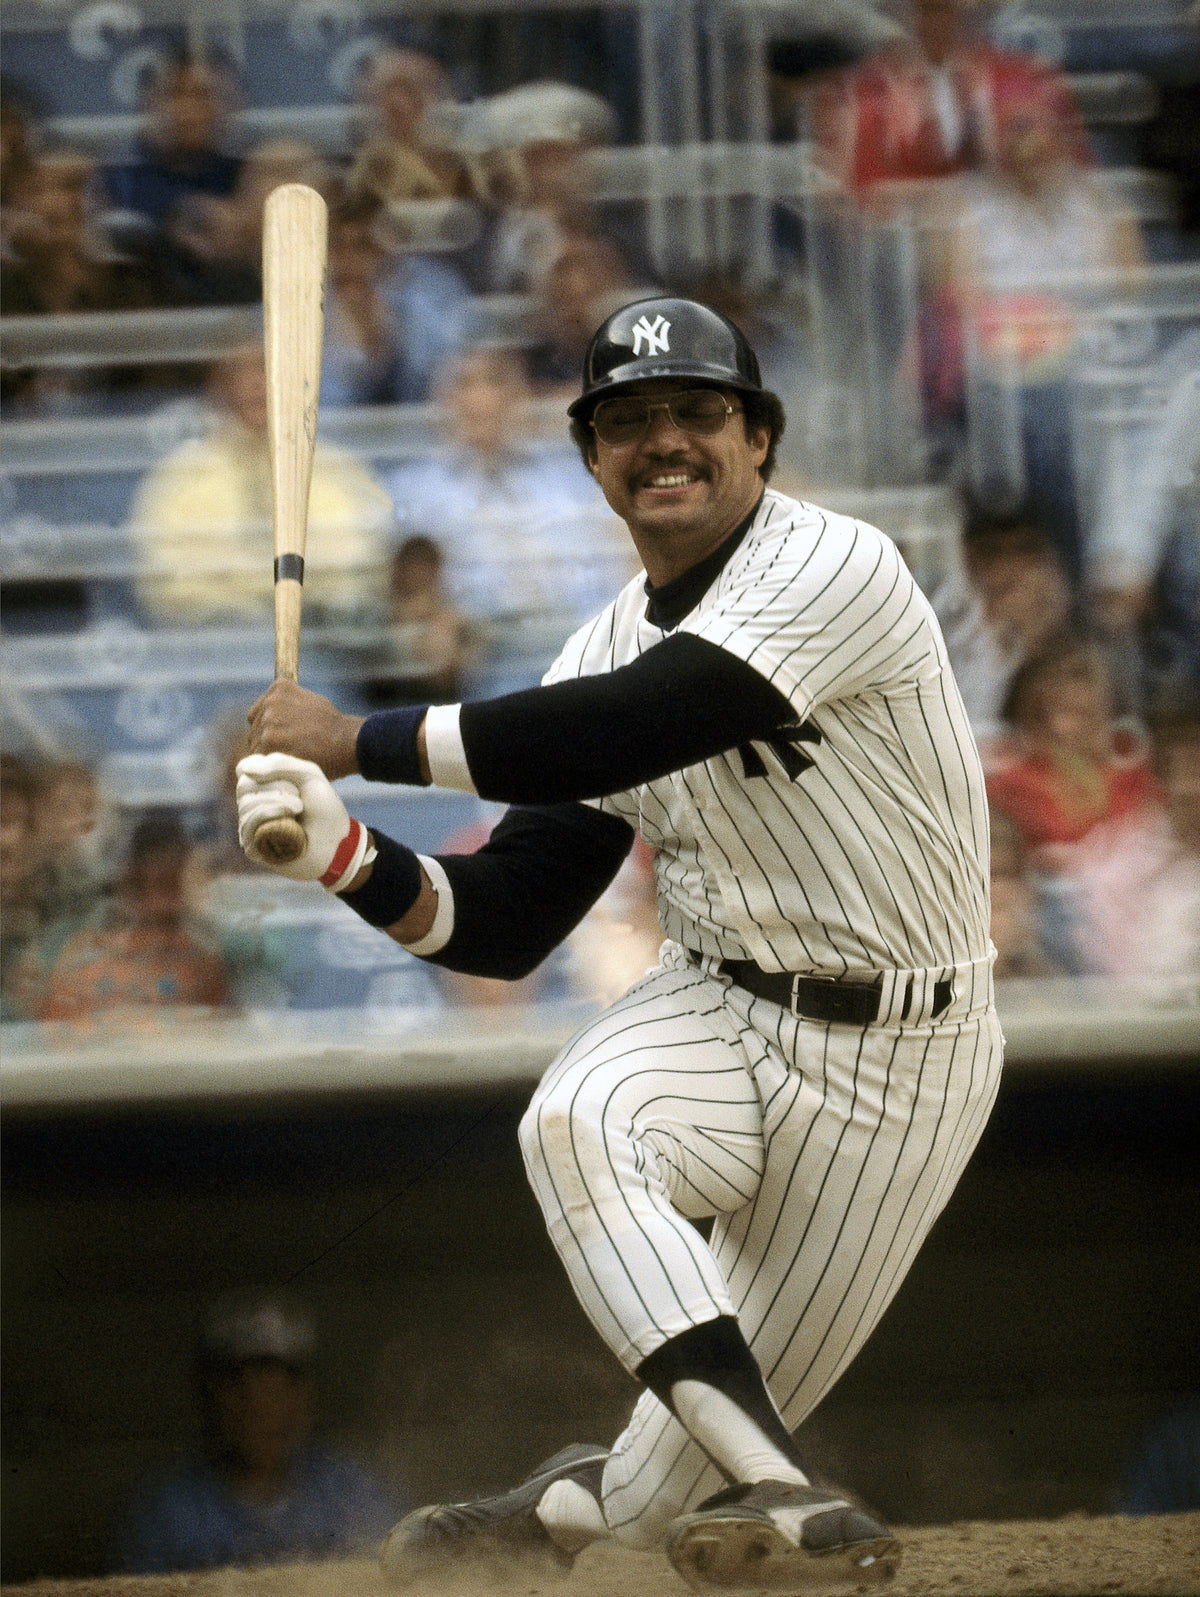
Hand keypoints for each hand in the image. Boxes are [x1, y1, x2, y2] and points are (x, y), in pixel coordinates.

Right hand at [236, 753, 371, 889]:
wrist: (338, 842)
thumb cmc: (324, 808)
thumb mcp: (308, 775)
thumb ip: (279, 763)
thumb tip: (243, 770)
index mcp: (263, 788)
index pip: (244, 769)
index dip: (263, 768)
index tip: (289, 777)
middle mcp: (253, 807)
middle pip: (244, 785)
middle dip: (276, 786)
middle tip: (299, 797)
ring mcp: (251, 827)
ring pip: (247, 804)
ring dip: (278, 802)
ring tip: (299, 810)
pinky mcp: (253, 847)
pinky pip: (249, 824)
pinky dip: (270, 816)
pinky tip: (290, 823)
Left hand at [246, 681, 364, 779]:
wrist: (347, 742)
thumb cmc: (334, 727)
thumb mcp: (310, 701)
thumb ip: (289, 705)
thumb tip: (276, 718)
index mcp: (279, 688)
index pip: (258, 713)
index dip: (268, 728)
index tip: (282, 738)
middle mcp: (270, 702)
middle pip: (254, 730)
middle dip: (268, 742)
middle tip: (290, 751)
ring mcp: (268, 722)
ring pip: (255, 746)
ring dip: (268, 755)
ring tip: (291, 759)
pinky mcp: (268, 742)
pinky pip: (258, 760)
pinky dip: (269, 767)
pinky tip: (286, 767)